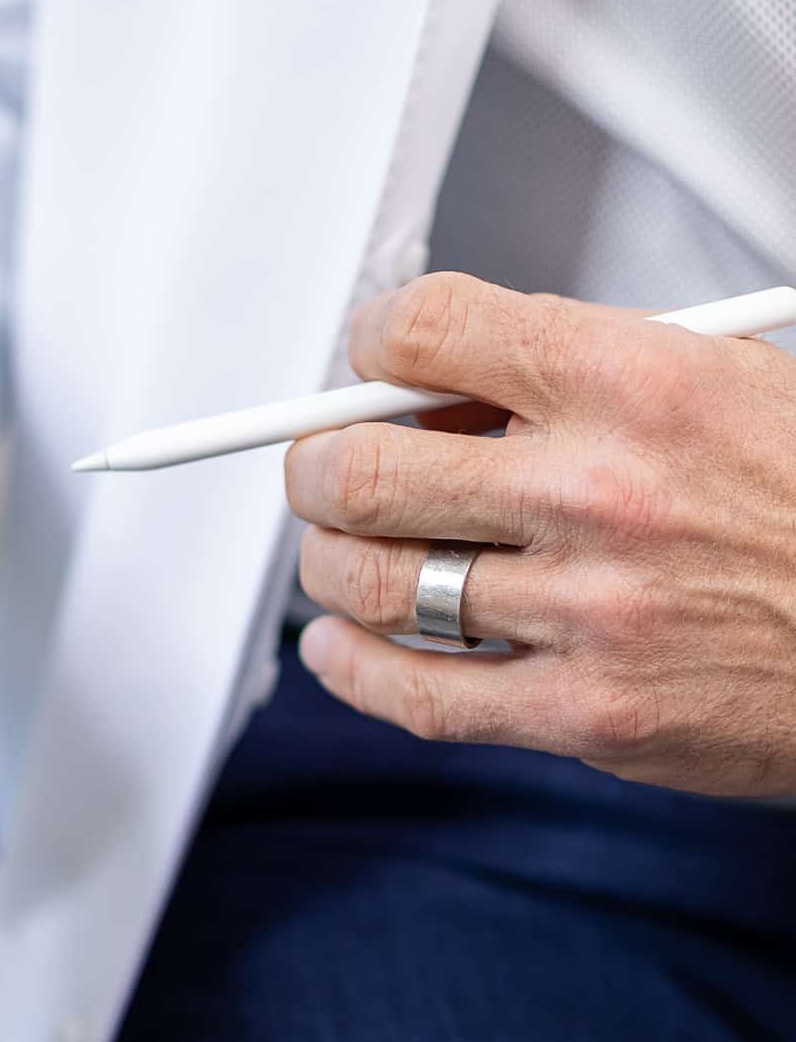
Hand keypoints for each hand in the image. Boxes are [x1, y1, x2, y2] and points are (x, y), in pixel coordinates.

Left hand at [284, 271, 795, 795]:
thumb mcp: (724, 379)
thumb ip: (578, 371)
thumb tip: (442, 385)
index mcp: (633, 381)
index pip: (424, 330)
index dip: (369, 347)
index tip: (367, 367)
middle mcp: (600, 490)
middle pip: (359, 469)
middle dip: (317, 467)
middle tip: (326, 471)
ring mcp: (590, 609)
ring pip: (370, 579)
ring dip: (331, 562)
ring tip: (346, 552)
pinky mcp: (590, 710)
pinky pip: (417, 696)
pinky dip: (350, 668)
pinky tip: (339, 644)